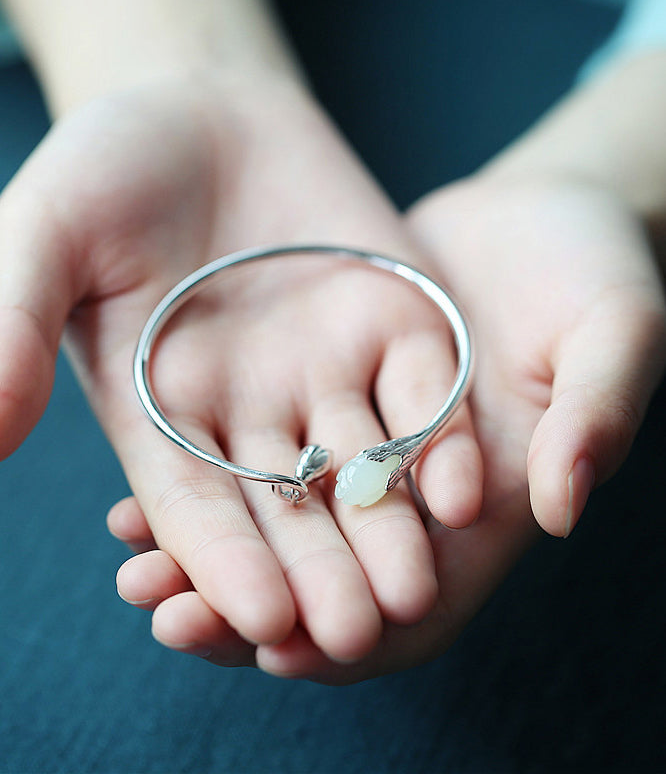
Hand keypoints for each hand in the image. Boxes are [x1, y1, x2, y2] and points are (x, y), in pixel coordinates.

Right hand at [0, 73, 481, 667]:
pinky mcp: (393, 326)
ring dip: (390, 530)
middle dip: (321, 571)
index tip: (256, 618)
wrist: (204, 106)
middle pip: (291, 509)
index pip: (198, 508)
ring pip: (364, 469)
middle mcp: (255, 412)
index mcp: (167, 416)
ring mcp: (330, 372)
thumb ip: (8, 325)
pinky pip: (423, 394)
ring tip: (415, 593)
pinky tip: (461, 491)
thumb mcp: (47, 234)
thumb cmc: (110, 165)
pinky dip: (440, 441)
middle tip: (353, 637)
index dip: (223, 563)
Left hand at [110, 171, 665, 682]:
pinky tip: (139, 491)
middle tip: (167, 616)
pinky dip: (209, 476)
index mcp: (486, 505)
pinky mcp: (324, 391)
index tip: (278, 650)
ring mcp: (362, 441)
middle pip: (329, 577)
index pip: (419, 607)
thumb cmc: (598, 272)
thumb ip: (595, 413)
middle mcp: (412, 491)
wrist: (541, 215)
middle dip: (250, 607)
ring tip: (131, 568)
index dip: (355, 640)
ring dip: (209, 553)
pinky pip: (260, 450)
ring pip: (280, 522)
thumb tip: (560, 507)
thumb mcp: (614, 332)